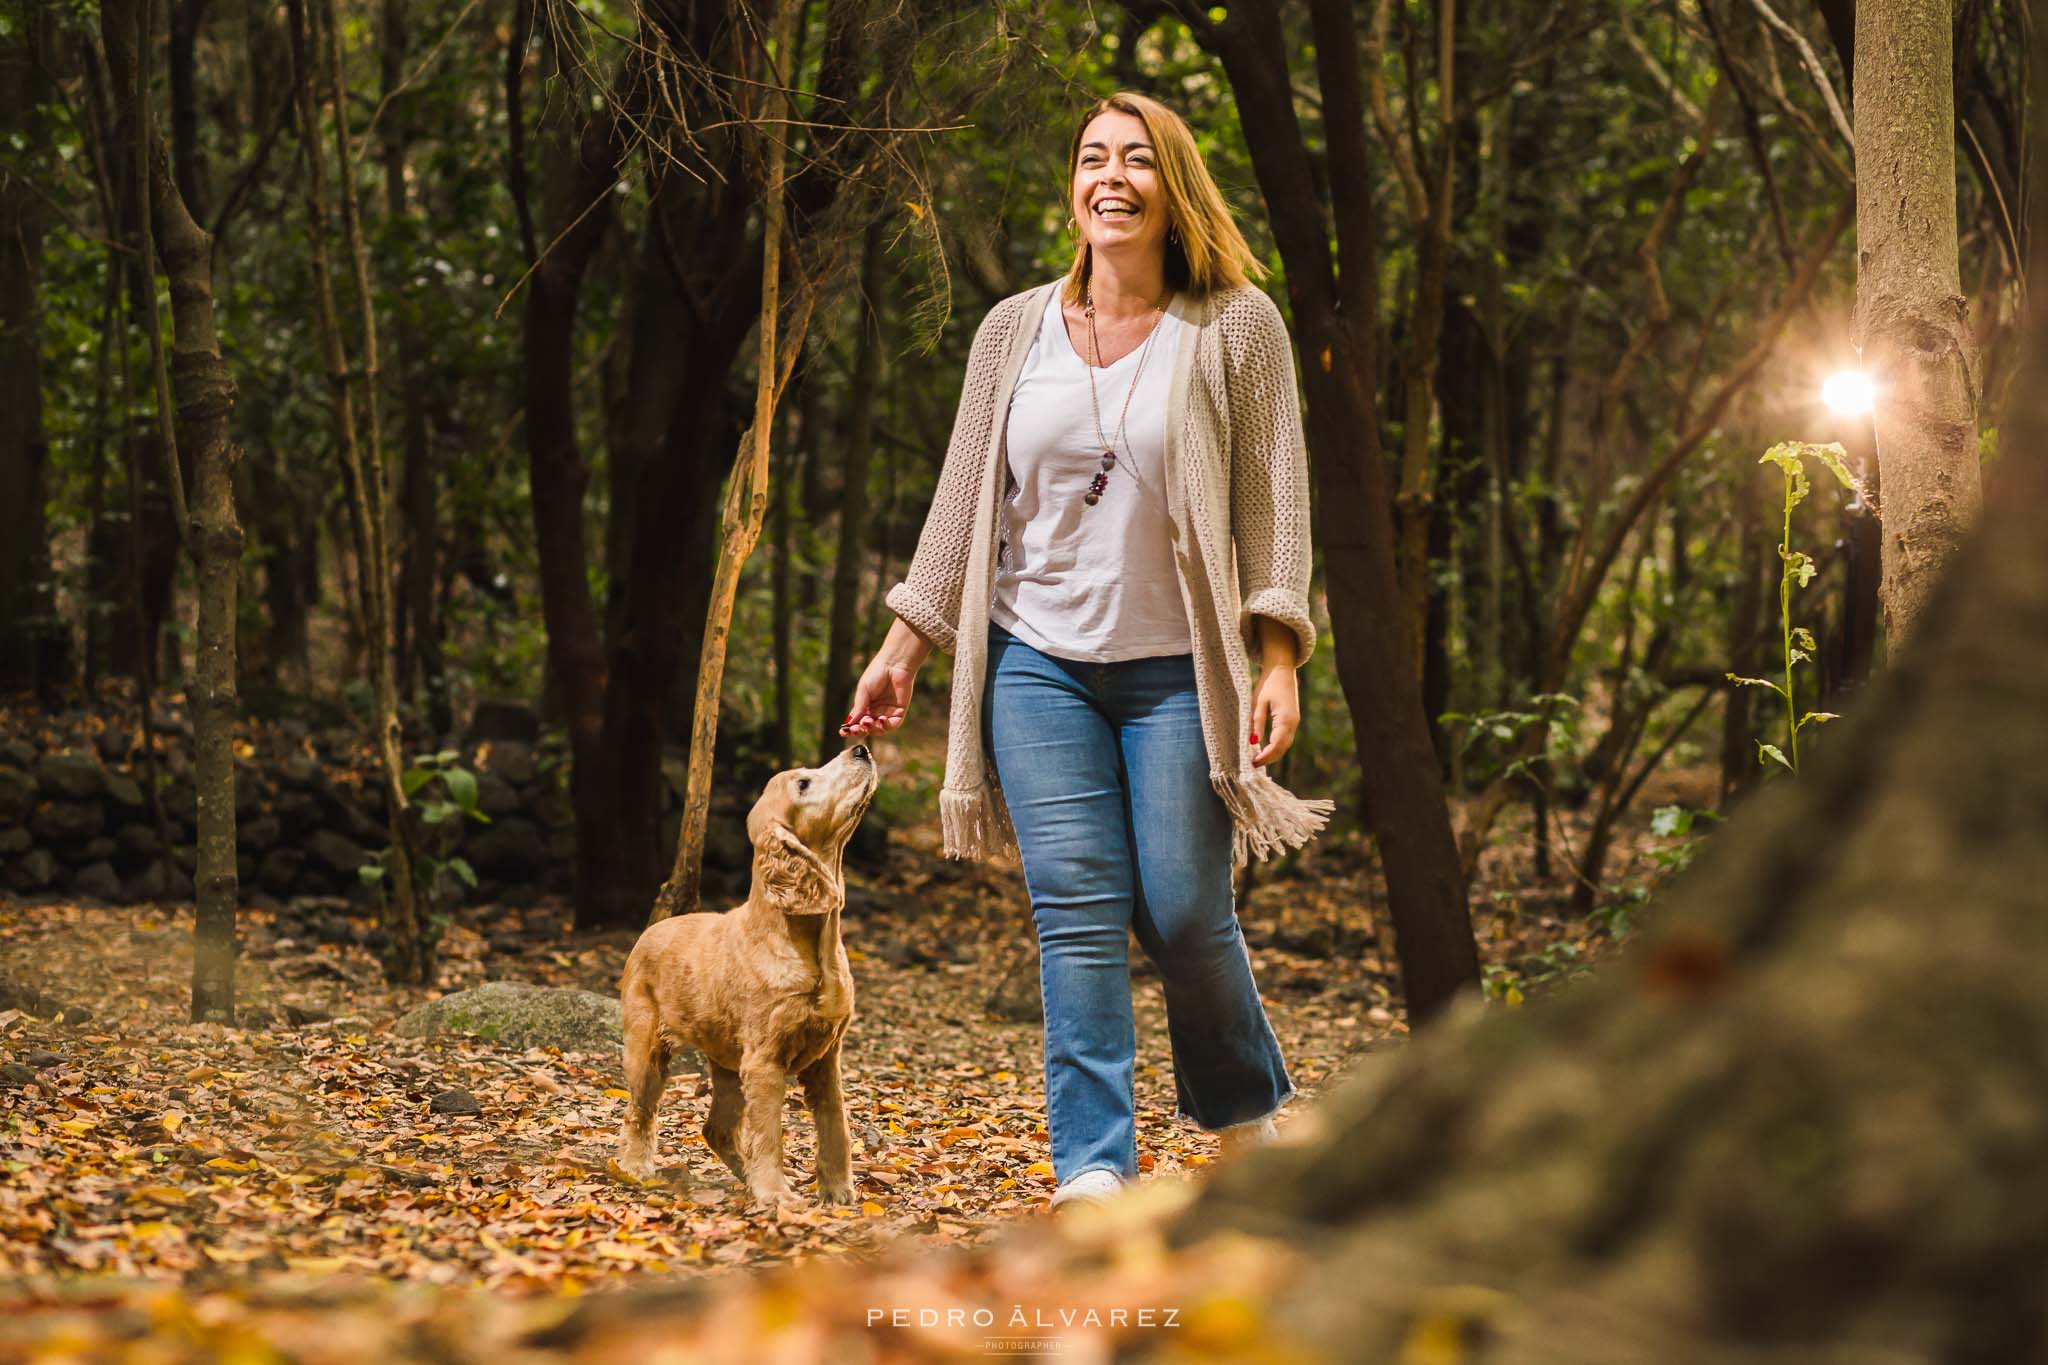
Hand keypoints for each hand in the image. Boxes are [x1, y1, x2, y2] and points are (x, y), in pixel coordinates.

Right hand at [841, 618, 930, 736]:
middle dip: (861, 730)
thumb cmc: (877, 673)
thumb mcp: (863, 690)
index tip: (843, 732)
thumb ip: (858, 708)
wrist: (894, 664)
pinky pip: (893, 725)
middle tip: (857, 728)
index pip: (857, 721)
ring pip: (880, 729)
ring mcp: (888, 712)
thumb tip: (849, 723)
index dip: (850, 729)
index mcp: (865, 706)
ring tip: (869, 722)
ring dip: (873, 729)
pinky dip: (887, 726)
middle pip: (868, 728)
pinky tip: (882, 720)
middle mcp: (876, 711)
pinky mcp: (899, 711)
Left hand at [1249, 663, 1299, 766]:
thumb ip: (1256, 723)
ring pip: (1285, 744)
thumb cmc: (1268, 683)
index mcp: (1285, 719)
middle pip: (1283, 748)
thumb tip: (1253, 743)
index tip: (1253, 762)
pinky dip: (1276, 746)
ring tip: (1257, 759)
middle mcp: (1293, 723)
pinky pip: (1285, 738)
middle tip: (1252, 765)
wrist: (1282, 669)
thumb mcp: (1258, 703)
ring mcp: (1294, 722)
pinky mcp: (1292, 719)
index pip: (1276, 745)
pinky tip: (1265, 749)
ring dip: (1273, 753)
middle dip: (1269, 758)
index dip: (1265, 756)